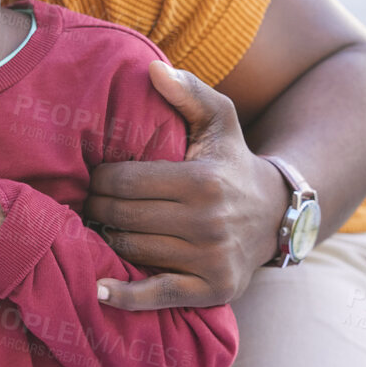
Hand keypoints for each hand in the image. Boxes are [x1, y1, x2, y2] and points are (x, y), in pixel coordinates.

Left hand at [83, 61, 287, 309]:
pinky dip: (125, 296)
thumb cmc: (233, 162)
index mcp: (203, 180)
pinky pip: (157, 294)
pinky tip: (99, 291)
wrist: (277, 214)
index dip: (100, 178)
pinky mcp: (212, 290)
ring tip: (98, 225)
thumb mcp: (219, 120)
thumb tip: (153, 70)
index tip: (94, 176)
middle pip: (122, 216)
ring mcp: (210, 260)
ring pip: (131, 250)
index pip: (124, 180)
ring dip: (105, 239)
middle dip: (96, 206)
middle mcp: (207, 223)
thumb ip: (188, 93)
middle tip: (88, 202)